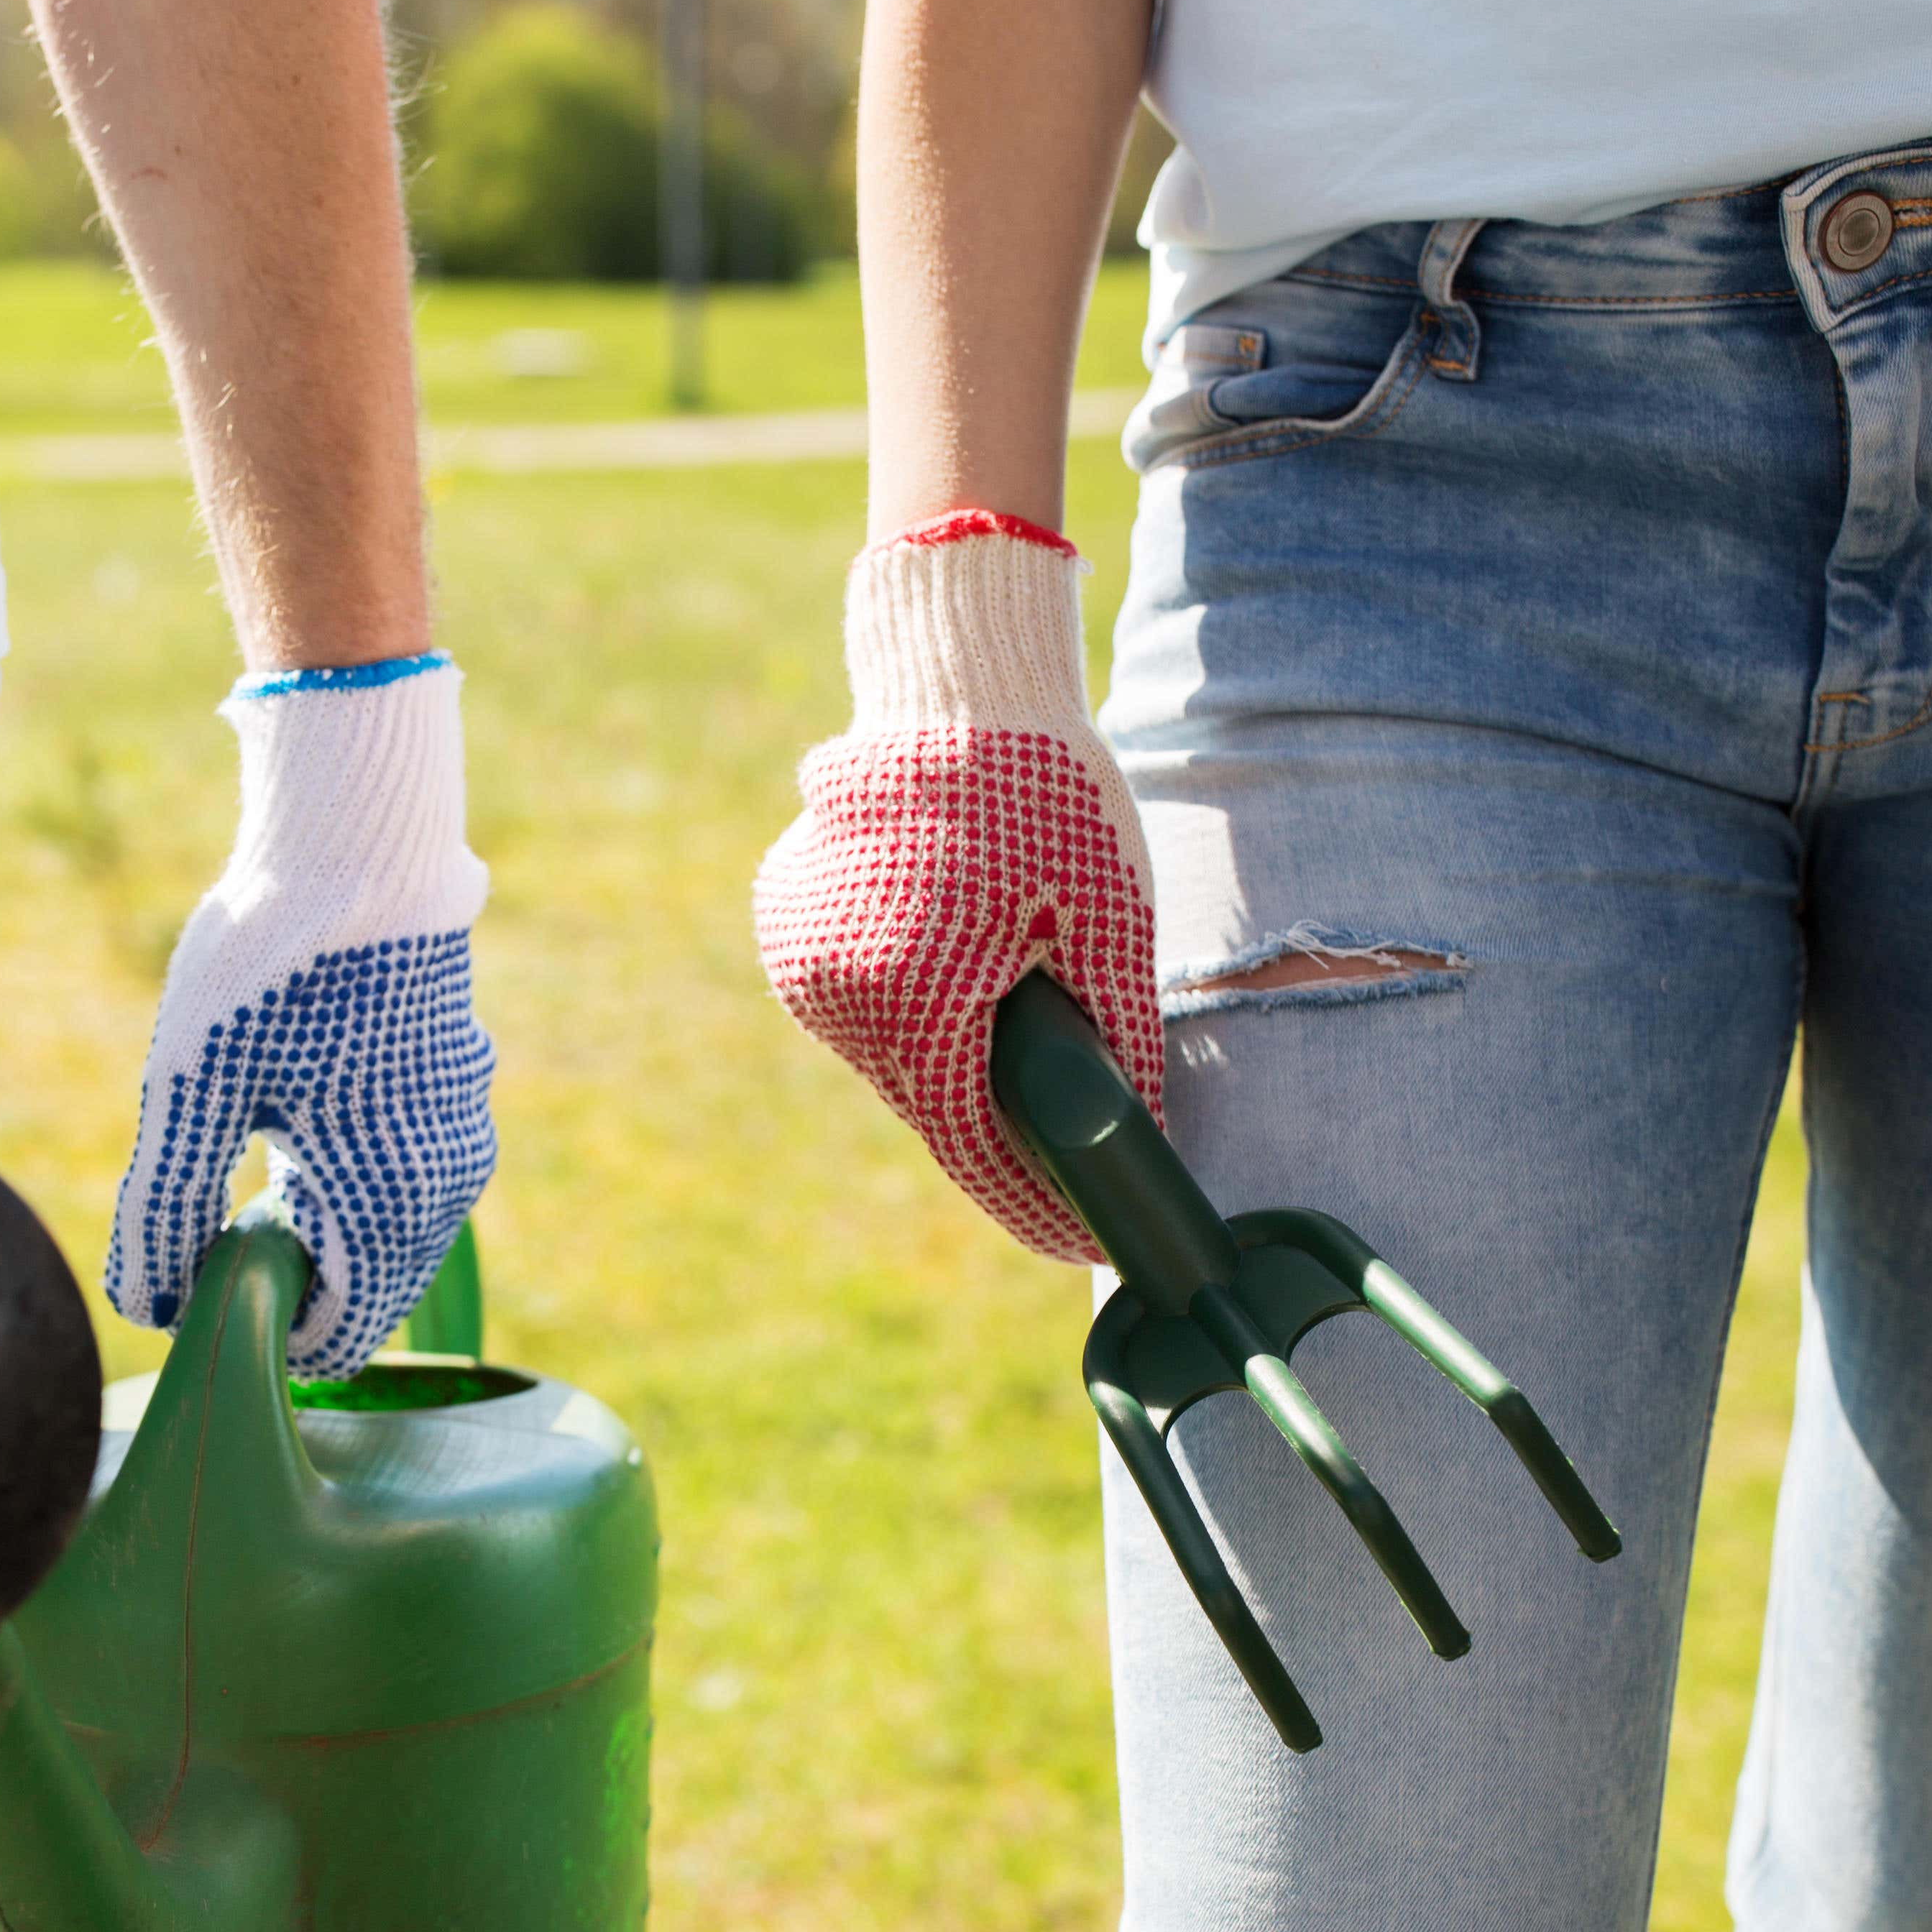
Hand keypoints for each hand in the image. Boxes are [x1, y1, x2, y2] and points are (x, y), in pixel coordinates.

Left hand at [108, 655, 496, 1377]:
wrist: (363, 833)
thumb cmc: (274, 962)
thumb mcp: (191, 1088)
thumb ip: (163, 1206)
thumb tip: (147, 1307)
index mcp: (391, 1201)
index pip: (337, 1337)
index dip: (259, 1329)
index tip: (199, 1270)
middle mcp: (447, 1181)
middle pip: (364, 1289)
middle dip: (286, 1277)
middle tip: (210, 1209)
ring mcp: (461, 1129)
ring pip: (384, 1228)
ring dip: (315, 1222)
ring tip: (245, 1148)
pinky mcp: (457, 1081)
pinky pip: (403, 1167)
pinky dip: (349, 1172)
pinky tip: (292, 1106)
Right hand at [753, 510, 1165, 1263]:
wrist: (956, 682)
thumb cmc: (1046, 794)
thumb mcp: (1110, 922)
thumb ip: (1121, 1042)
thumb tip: (1142, 1139)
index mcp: (913, 1001)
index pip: (975, 1146)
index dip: (1032, 1206)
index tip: (1080, 1248)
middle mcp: (837, 995)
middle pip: (932, 1107)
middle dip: (999, 1139)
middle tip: (1069, 1175)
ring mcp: (802, 960)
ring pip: (894, 1057)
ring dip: (953, 1068)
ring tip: (1020, 1063)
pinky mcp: (789, 925)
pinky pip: (860, 999)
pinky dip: (912, 1008)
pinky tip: (964, 985)